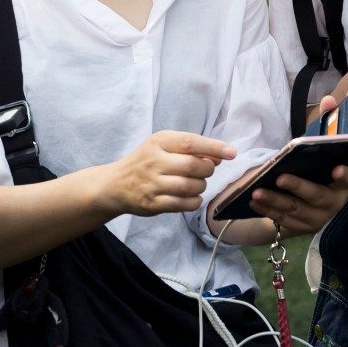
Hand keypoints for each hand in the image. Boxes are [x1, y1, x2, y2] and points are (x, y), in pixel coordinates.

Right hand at [99, 131, 235, 216]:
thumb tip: (220, 155)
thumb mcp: (162, 146)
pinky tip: (192, 197)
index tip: (231, 152)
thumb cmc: (145, 161)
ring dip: (201, 186)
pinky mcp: (152, 204)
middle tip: (207, 170)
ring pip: (190, 186)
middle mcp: (154, 162)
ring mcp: (152, 184)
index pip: (190, 142)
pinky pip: (183, 204)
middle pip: (193, 166)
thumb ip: (189, 148)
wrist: (115, 184)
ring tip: (197, 183)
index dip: (213, 148)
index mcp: (158, 142)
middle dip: (208, 169)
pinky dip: (194, 201)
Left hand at [248, 96, 347, 237]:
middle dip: (298, 187)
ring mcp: (315, 218)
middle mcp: (332, 203)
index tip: (338, 169)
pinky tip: (252, 199)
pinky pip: (281, 219)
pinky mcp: (298, 227)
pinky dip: (266, 209)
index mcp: (342, 184)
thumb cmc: (317, 170)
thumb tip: (329, 99)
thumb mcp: (322, 150)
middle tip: (280, 177)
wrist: (310, 204)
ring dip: (274, 200)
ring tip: (256, 190)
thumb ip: (327, 124)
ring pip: (294, 210)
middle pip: (316, 196)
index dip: (344, 176)